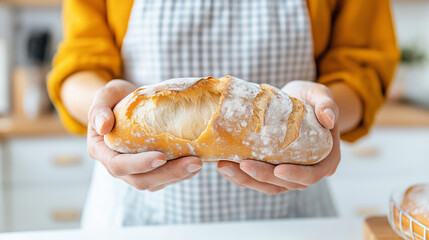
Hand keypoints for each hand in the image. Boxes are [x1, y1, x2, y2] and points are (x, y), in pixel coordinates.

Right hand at [87, 80, 202, 191]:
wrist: (126, 103)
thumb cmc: (115, 98)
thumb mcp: (104, 95)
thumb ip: (99, 108)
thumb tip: (103, 126)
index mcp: (102, 151)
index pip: (118, 165)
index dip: (140, 164)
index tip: (162, 156)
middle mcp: (117, 166)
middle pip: (142, 180)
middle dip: (168, 174)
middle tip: (194, 162)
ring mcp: (135, 171)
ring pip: (157, 183)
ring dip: (179, 176)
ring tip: (200, 163)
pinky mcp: (151, 170)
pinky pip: (166, 178)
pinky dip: (182, 173)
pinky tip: (198, 162)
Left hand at [217, 81, 340, 194]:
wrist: (295, 100)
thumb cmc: (311, 98)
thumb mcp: (321, 95)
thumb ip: (327, 103)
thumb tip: (329, 117)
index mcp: (325, 159)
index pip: (312, 175)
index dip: (296, 175)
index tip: (278, 170)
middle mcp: (306, 171)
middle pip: (284, 184)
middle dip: (261, 177)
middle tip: (241, 165)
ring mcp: (287, 173)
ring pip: (266, 185)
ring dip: (245, 179)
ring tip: (224, 166)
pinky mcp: (270, 169)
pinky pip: (255, 177)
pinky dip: (239, 174)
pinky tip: (223, 164)